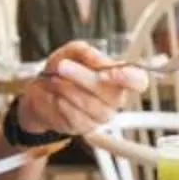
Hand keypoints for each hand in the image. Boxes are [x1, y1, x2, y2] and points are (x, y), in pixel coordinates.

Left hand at [19, 42, 147, 136]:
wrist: (40, 91)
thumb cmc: (61, 69)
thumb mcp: (71, 52)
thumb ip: (85, 52)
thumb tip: (99, 60)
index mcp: (118, 77)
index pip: (138, 81)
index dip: (131, 79)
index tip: (113, 73)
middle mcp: (115, 99)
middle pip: (109, 93)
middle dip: (83, 77)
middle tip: (63, 67)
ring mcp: (101, 116)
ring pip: (90, 104)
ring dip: (68, 90)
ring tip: (55, 80)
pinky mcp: (85, 128)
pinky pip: (76, 116)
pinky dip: (62, 103)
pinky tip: (57, 97)